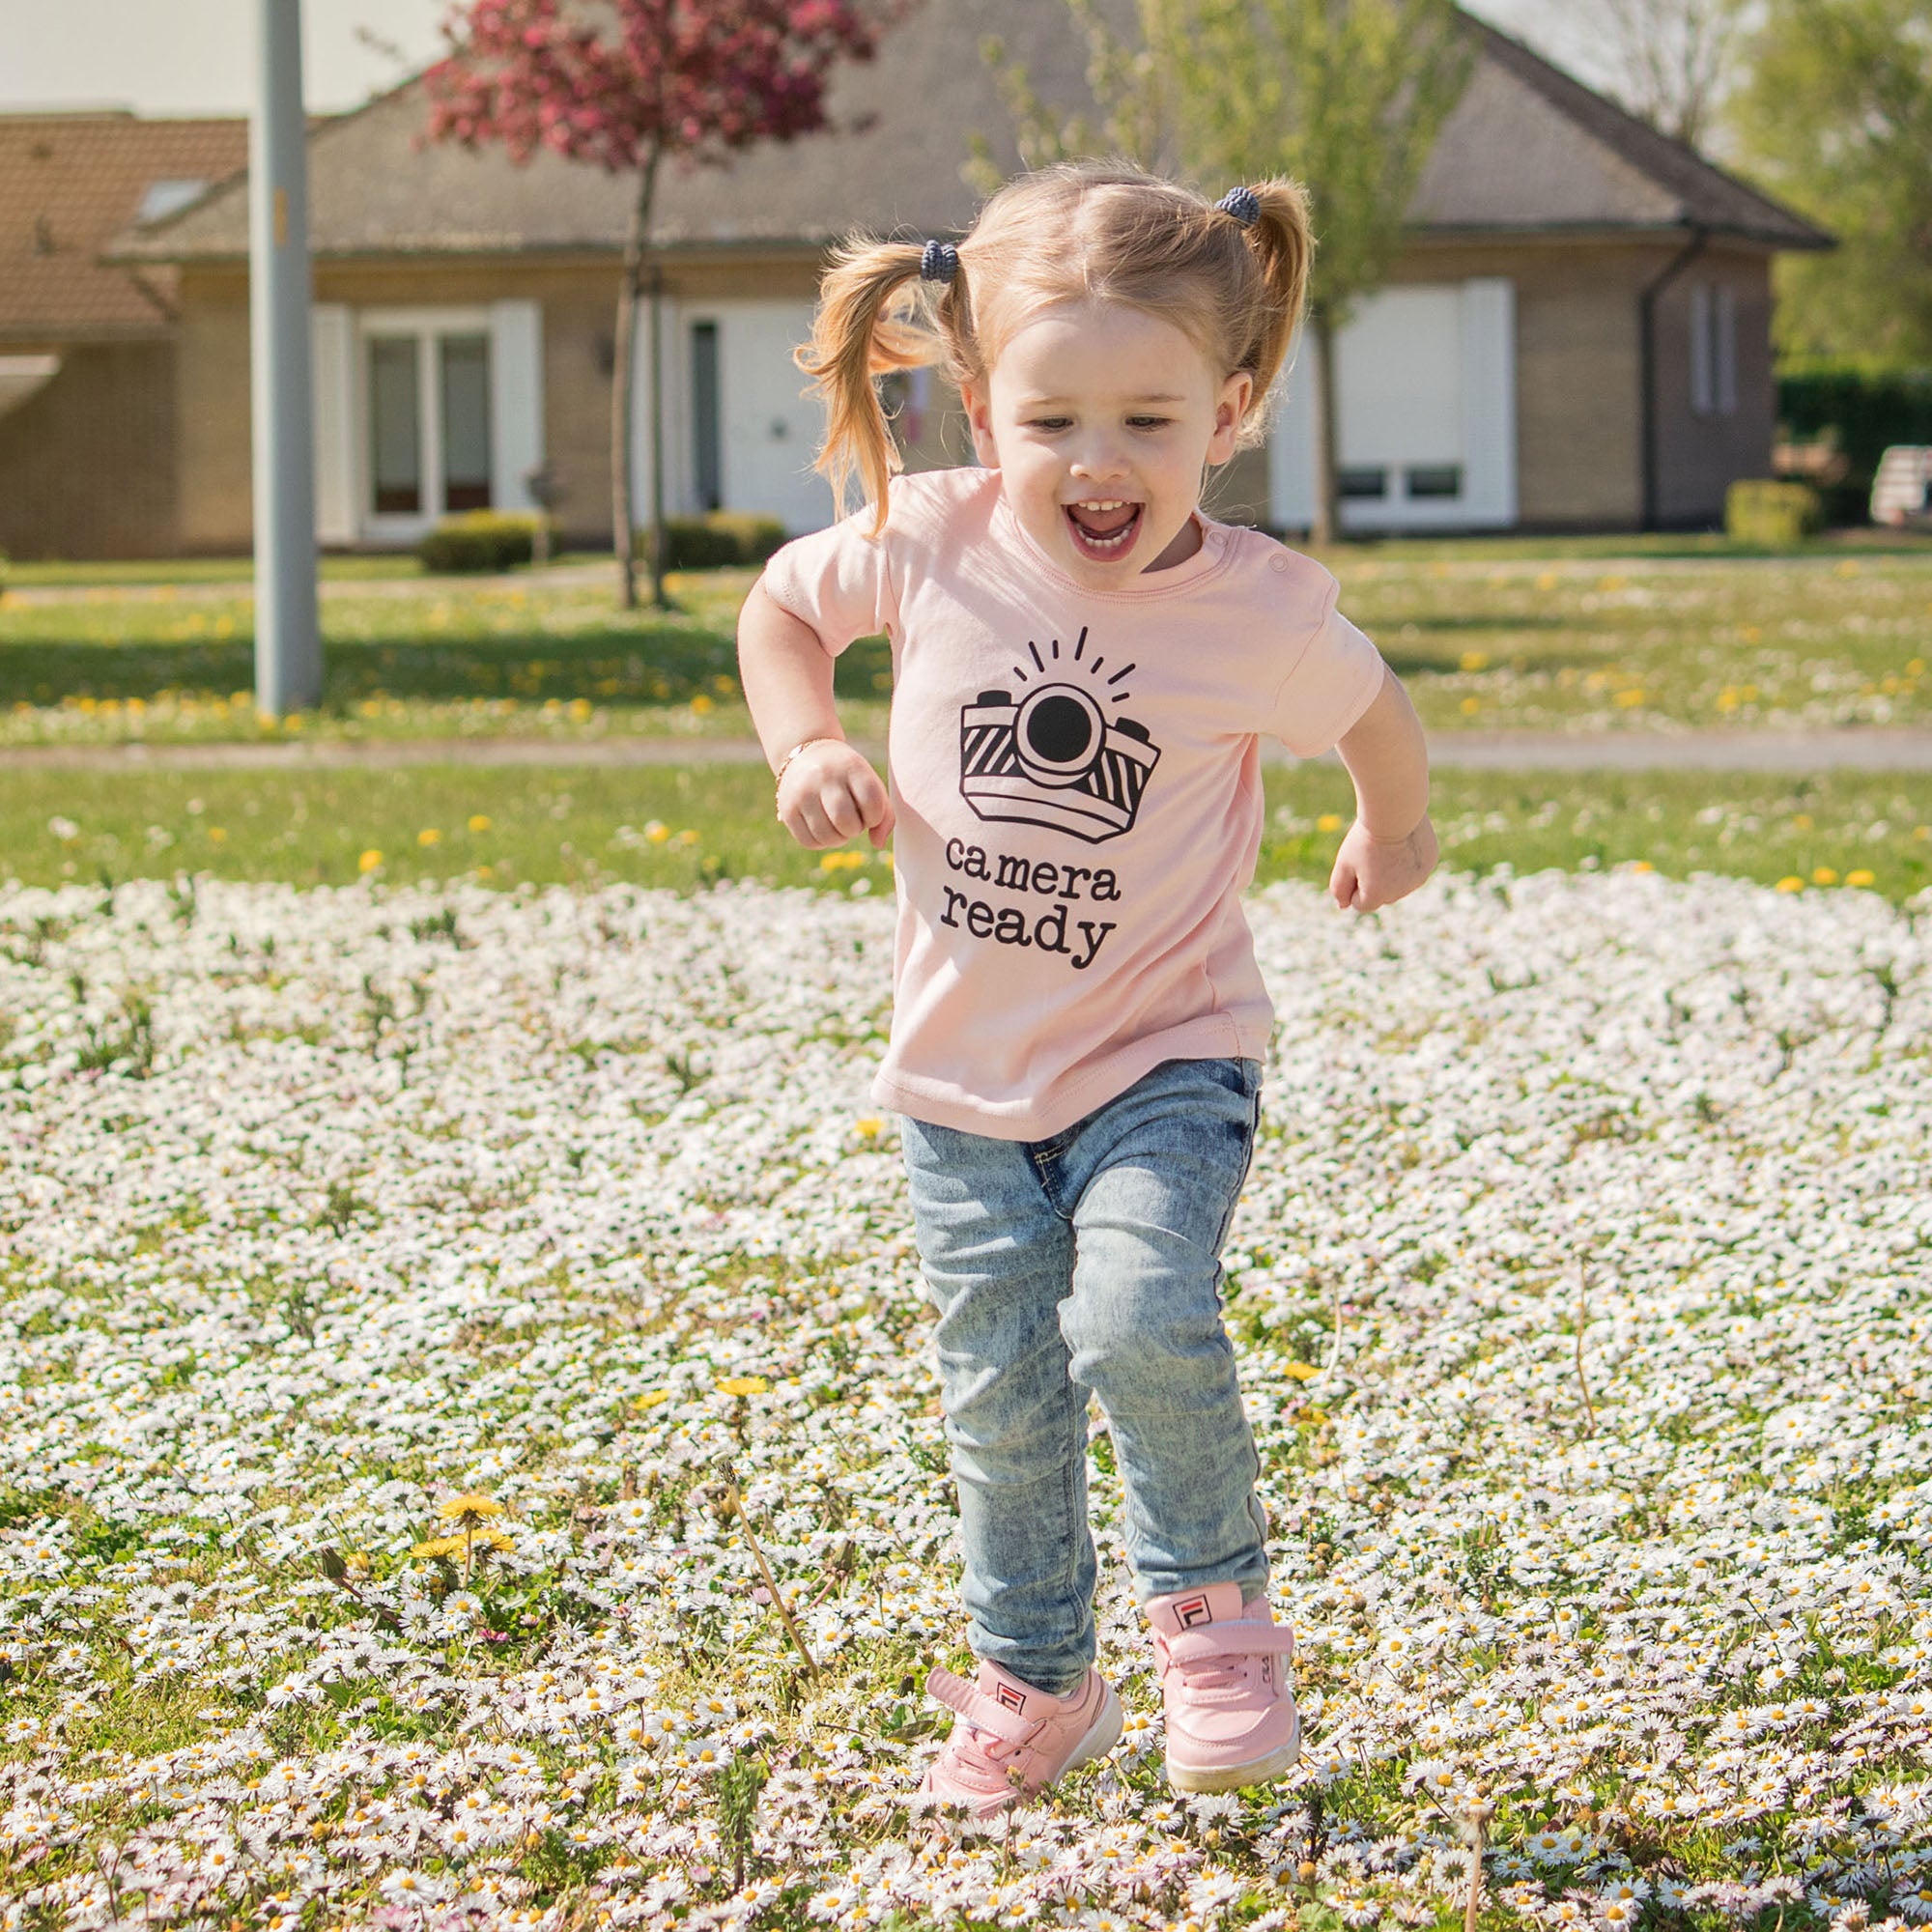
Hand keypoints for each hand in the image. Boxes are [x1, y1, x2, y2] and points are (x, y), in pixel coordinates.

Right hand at [776, 740, 894, 849]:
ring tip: (838, 826)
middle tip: (852, 821)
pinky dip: (821, 843)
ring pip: (827, 836)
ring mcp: (802, 793)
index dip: (874, 817)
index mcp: (851, 767)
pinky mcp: (787, 809)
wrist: (807, 754)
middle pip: (845, 822)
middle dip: (854, 829)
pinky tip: (824, 828)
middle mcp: (824, 777)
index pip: (872, 804)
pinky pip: (809, 842)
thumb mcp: (871, 785)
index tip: (868, 809)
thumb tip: (877, 844)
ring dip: (839, 839)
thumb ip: (885, 816)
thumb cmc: (849, 778)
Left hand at [1329, 813, 1437, 912]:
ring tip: (1388, 845)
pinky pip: (1414, 867)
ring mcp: (1419, 878)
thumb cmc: (1365, 837)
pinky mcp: (1430, 863)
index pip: (1360, 903)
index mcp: (1378, 895)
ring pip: (1399, 882)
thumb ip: (1340, 889)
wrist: (1395, 809)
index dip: (1354, 881)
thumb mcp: (1344, 863)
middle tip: (1372, 852)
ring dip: (1391, 869)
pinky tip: (1403, 840)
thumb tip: (1344, 905)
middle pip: (1381, 894)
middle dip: (1373, 878)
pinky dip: (1407, 857)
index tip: (1357, 861)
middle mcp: (1401, 892)